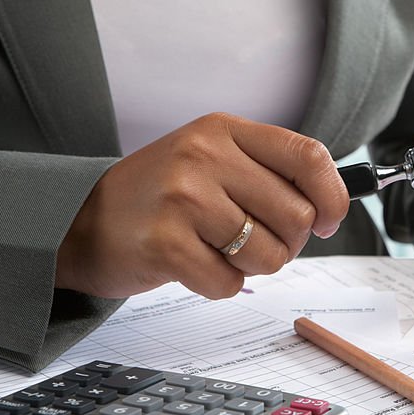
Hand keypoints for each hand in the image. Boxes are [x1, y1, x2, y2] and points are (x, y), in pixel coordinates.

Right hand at [56, 113, 348, 298]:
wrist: (80, 222)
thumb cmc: (159, 198)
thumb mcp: (211, 161)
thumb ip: (267, 173)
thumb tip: (333, 207)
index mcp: (223, 130)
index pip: (308, 156)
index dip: (332, 196)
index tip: (329, 220)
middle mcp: (204, 156)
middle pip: (296, 215)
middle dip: (287, 243)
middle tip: (253, 242)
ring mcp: (183, 198)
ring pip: (269, 255)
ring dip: (253, 267)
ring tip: (218, 251)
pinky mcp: (166, 244)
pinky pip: (230, 282)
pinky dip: (219, 284)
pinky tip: (192, 265)